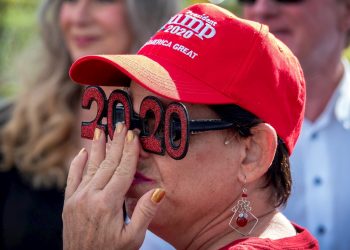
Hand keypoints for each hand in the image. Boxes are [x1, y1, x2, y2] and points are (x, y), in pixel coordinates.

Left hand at [62, 123, 164, 249]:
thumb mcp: (133, 239)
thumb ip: (145, 213)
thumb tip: (159, 191)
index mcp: (108, 203)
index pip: (123, 170)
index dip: (129, 151)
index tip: (132, 134)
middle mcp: (91, 196)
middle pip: (107, 163)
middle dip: (115, 142)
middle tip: (120, 124)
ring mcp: (77, 199)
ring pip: (90, 167)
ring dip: (97, 147)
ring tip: (100, 129)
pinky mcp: (68, 204)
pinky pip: (73, 178)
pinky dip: (77, 163)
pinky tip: (81, 152)